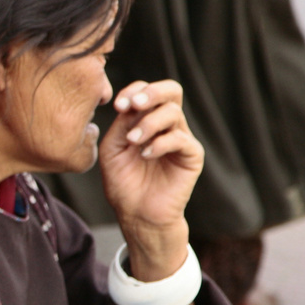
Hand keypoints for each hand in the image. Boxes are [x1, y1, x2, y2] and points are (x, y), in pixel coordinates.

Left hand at [98, 79, 203, 282]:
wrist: (136, 214)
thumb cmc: (123, 182)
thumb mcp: (113, 148)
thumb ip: (122, 124)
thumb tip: (132, 104)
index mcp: (147, 119)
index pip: (146, 91)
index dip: (133, 91)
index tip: (118, 105)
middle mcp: (167, 125)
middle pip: (171, 91)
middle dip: (151, 92)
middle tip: (134, 104)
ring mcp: (181, 139)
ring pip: (173, 113)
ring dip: (149, 123)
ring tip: (133, 142)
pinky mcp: (191, 156)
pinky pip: (180, 138)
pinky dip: (160, 143)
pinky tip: (145, 154)